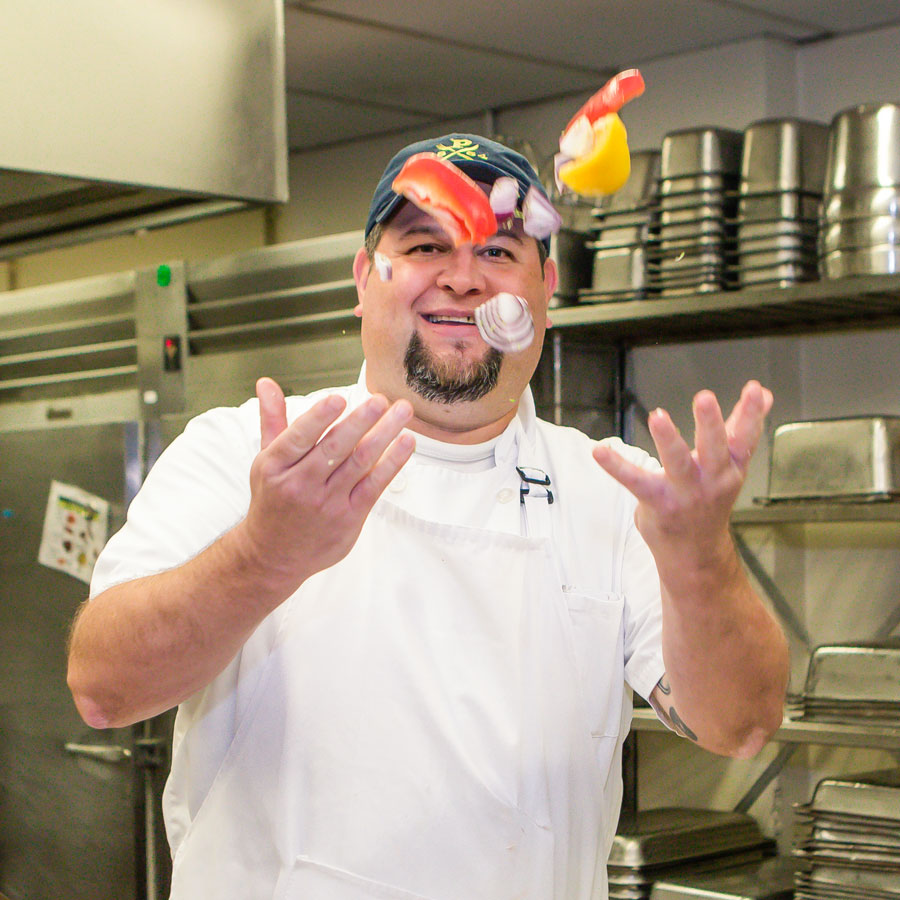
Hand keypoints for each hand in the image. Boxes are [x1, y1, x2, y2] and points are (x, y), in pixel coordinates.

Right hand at [238, 377, 414, 592]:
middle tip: (380, 399)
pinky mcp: (348, 518)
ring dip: (384, 435)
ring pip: (359, 463)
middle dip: (360, 421)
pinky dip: (392, 463)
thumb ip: (273, 420)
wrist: (274, 555)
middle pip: (334, 448)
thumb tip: (267, 383)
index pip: (298, 438)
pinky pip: (374, 485)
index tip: (339, 398)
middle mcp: (299, 485)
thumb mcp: (266, 460)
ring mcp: (326, 503)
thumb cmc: (273, 499)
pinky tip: (406, 442)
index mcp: (275, 467)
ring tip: (402, 412)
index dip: (319, 418)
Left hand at [592, 381, 772, 569]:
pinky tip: (599, 451)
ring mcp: (685, 492)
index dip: (752, 413)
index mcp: (732, 467)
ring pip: (678, 463)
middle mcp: (712, 479)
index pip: (745, 437)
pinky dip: (616, 466)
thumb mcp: (730, 466)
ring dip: (668, 439)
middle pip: (715, 448)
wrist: (697, 555)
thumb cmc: (710, 501)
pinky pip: (635, 481)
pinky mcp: (658, 502)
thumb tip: (763, 394)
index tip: (754, 390)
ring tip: (658, 416)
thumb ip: (739, 428)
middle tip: (705, 398)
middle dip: (710, 423)